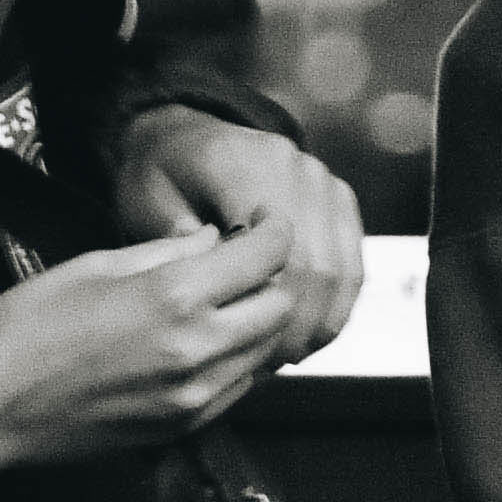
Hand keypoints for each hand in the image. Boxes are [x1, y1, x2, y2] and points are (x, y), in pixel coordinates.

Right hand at [0, 219, 294, 501]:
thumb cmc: (25, 326)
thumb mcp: (96, 264)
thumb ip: (167, 252)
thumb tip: (214, 240)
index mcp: (175, 297)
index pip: (265, 257)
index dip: (273, 231)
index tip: (265, 222)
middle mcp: (197, 349)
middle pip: (279, 308)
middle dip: (271, 279)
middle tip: (247, 263)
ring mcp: (193, 396)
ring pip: (265, 353)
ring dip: (257, 323)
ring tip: (227, 301)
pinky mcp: (182, 428)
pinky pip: (238, 388)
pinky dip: (237, 362)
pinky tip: (207, 343)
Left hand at [116, 106, 364, 364]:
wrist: (186, 137)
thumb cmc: (158, 180)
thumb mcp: (148, 207)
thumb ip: (180, 248)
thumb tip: (220, 296)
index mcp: (240, 163)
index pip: (277, 252)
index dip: (270, 308)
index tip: (248, 346)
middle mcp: (291, 164)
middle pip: (317, 264)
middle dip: (298, 324)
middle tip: (272, 364)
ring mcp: (320, 179)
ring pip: (343, 267)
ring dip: (322, 320)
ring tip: (289, 355)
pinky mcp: (338, 197)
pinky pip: (352, 261)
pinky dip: (336, 304)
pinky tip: (309, 334)